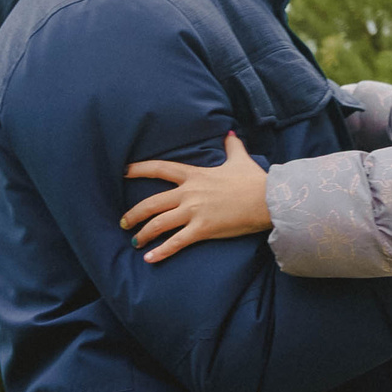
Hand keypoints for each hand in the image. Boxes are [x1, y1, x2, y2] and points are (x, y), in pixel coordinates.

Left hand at [122, 131, 271, 262]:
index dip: (139, 169)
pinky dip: (161, 252)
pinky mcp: (203, 229)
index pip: (160, 169)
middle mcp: (189, 193)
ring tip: (136, 243)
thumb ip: (232, 145)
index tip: (123, 172)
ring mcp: (195, 212)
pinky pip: (176, 242)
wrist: (268, 199)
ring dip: (144, 235)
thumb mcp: (240, 159)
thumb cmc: (254, 180)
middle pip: (151, 203)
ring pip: (159, 224)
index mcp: (195, 175)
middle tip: (124, 222)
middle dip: (134, 214)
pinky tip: (150, 259)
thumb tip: (230, 132)